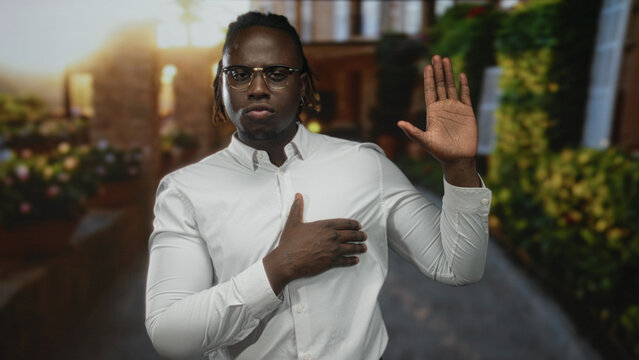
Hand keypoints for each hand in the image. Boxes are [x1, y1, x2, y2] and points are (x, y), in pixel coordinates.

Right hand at [263, 194, 366, 293]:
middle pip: (352, 235)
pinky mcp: (332, 262)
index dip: (354, 224)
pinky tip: (356, 260)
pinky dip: (353, 260)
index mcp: (325, 225)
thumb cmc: (290, 241)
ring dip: (359, 247)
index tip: (359, 226)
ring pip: (352, 248)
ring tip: (363, 248)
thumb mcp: (293, 222)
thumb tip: (298, 195)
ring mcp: (333, 250)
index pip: (345, 223)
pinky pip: (346, 261)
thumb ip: (297, 208)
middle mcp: (332, 237)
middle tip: (364, 236)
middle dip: (360, 235)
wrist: (287, 260)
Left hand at [397, 55, 479, 186]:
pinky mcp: (467, 112)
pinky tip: (461, 75)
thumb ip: (413, 132)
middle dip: (438, 71)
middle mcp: (443, 107)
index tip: (427, 66)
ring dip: (449, 74)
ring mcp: (456, 108)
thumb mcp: (424, 141)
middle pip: (440, 85)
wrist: (458, 159)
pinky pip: (465, 95)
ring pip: (451, 87)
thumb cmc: (440, 152)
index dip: (428, 78)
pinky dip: (463, 85)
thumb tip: (399, 123)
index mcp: (433, 112)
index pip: (430, 91)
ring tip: (446, 60)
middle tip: (436, 56)